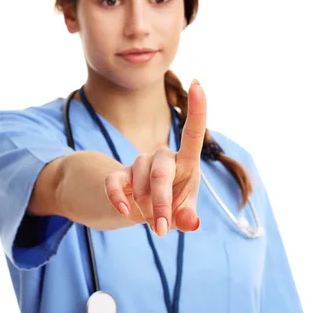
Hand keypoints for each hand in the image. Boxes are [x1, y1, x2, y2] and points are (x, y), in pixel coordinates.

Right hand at [103, 79, 205, 235]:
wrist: (139, 212)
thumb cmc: (170, 208)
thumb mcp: (181, 216)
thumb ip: (187, 218)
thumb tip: (191, 222)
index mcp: (187, 163)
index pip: (192, 133)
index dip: (197, 109)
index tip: (198, 84)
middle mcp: (164, 157)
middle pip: (162, 171)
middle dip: (162, 201)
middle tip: (162, 229)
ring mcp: (141, 164)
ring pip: (140, 178)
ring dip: (145, 204)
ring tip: (152, 222)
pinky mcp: (120, 175)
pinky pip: (115, 181)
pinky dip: (118, 197)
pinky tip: (123, 211)